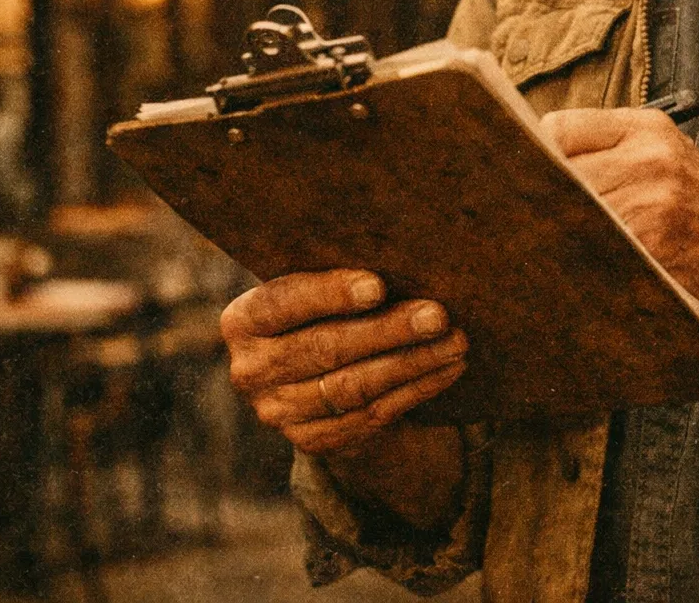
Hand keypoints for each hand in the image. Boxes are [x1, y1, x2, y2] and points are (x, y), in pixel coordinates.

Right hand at [220, 270, 468, 456]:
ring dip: (412, 363)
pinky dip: (416, 390)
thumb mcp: (315, 288)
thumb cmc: (325, 309)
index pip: (284, 303)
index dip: (331, 295)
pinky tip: (448, 368)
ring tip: (455, 342)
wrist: (315, 374)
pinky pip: (372, 416)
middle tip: (437, 315)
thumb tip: (402, 256)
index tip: (378, 285)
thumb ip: (338, 275)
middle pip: (326, 348)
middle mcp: (250, 371)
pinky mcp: (311, 441)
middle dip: (388, 330)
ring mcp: (278, 412)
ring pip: (353, 387)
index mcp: (243, 321)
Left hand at [539, 108, 698, 330]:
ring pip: (569, 211)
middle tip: (511, 213)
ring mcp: (651, 202)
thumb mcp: (664, 153)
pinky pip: (591, 246)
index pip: (559, 128)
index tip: (519, 172)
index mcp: (647, 127)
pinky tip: (569, 258)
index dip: (532, 153)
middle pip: (558, 171)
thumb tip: (531, 158)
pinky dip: (574, 253)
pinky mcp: (652, 244)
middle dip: (535, 194)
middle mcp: (649, 158)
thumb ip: (606, 148)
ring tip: (535, 239)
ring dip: (549, 227)